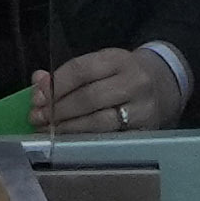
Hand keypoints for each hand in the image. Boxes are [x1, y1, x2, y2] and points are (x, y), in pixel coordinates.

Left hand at [30, 44, 194, 139]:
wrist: (162, 85)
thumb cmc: (119, 75)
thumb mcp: (98, 64)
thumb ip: (67, 73)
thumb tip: (38, 81)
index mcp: (118, 59)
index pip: (81, 70)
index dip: (55, 85)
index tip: (36, 98)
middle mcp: (135, 82)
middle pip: (90, 98)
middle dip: (59, 110)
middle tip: (37, 118)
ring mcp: (144, 109)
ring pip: (100, 122)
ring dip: (69, 128)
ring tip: (49, 130)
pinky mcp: (147, 132)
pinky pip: (112, 138)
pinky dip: (87, 140)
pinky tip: (70, 141)